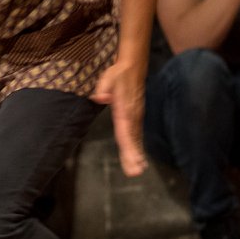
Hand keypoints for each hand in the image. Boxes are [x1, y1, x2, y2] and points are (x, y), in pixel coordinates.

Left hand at [91, 59, 146, 176]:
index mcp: (124, 110)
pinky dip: (138, 147)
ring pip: (135, 139)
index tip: (132, 160)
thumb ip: (103, 88)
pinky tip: (139, 159)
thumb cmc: (118, 73)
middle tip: (134, 172)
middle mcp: (132, 116)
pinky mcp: (136, 117)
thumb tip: (100, 98)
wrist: (133, 67)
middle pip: (132, 139)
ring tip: (137, 170)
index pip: (125, 131)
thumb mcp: (108, 77)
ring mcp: (135, 117)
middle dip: (133, 156)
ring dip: (136, 155)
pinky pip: (137, 135)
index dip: (128, 147)